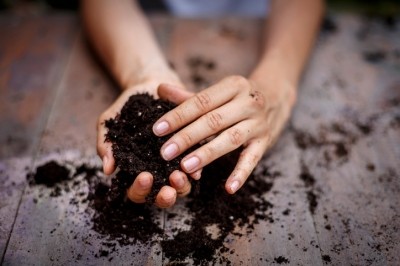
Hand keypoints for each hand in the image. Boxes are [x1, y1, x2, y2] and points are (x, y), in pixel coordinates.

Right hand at [97, 81, 194, 207]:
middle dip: (164, 197)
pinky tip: (196, 169)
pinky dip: (196, 170)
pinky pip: (196, 166)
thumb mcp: (109, 123)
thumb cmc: (126, 108)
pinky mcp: (192, 152)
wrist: (149, 86)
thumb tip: (107, 169)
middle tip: (168, 190)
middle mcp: (157, 172)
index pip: (136, 193)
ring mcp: (175, 164)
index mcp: (135, 171)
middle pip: (160, 196)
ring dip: (182, 187)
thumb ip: (105, 145)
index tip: (144, 177)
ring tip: (180, 177)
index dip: (140, 190)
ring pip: (181, 187)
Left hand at [153, 75, 295, 193]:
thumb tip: (159, 89)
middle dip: (187, 137)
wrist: (275, 97)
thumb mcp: (218, 92)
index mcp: (233, 85)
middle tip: (165, 152)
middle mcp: (249, 102)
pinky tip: (228, 188)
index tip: (157, 130)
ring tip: (185, 167)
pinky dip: (241, 174)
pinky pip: (253, 159)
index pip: (201, 101)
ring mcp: (259, 123)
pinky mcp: (266, 142)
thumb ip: (188, 96)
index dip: (178, 116)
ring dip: (207, 154)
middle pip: (214, 121)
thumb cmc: (236, 98)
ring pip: (230, 139)